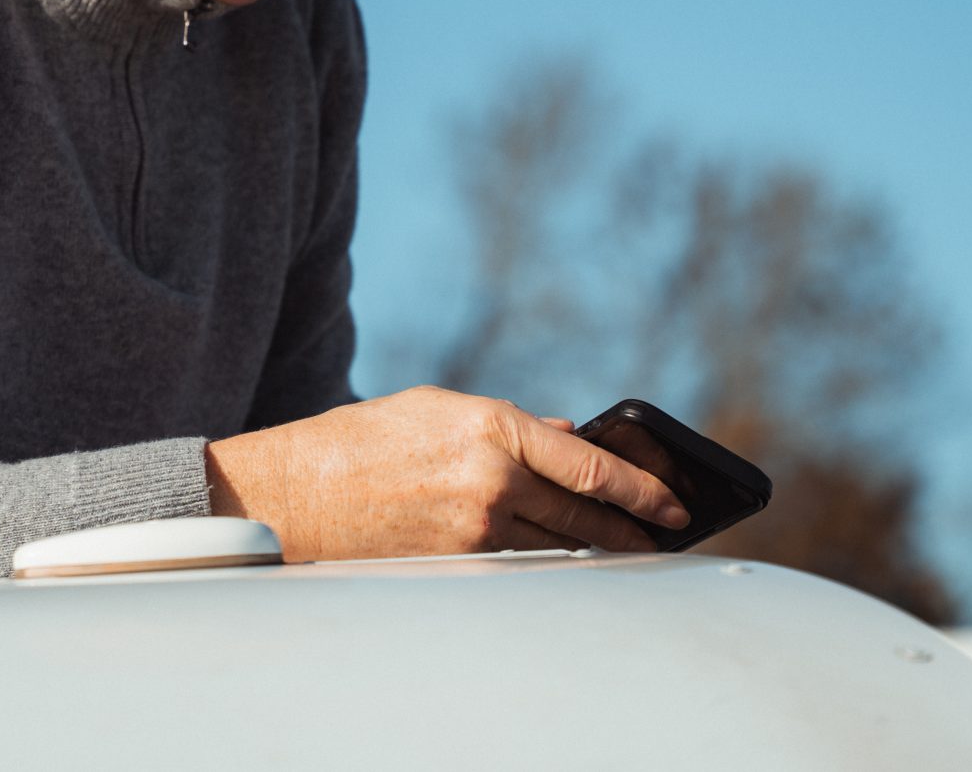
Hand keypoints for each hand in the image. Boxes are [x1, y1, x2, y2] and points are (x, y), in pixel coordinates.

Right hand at [203, 385, 690, 562]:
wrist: (297, 490)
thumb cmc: (365, 439)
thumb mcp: (439, 409)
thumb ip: (512, 425)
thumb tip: (569, 437)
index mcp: (491, 426)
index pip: (588, 466)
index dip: (641, 488)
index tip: (673, 502)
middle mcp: (490, 479)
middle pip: (584, 515)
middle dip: (630, 528)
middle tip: (663, 536)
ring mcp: (474, 527)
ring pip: (555, 544)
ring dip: (594, 548)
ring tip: (626, 548)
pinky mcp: (455, 562)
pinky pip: (517, 560)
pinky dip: (547, 557)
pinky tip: (566, 557)